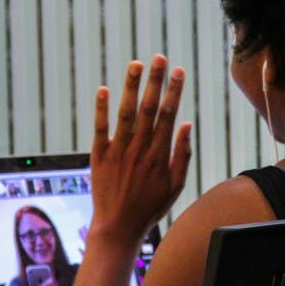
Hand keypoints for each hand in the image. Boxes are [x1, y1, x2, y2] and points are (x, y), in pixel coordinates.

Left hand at [90, 55, 192, 244]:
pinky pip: (100, 128)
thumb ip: (182, 154)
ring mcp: (118, 152)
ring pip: (126, 113)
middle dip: (155, 81)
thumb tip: (186, 124)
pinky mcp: (99, 156)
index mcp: (159, 155)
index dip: (174, 91)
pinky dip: (101, 109)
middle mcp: (139, 150)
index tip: (179, 71)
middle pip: (149, 108)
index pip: (168, 115)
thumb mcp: (175, 186)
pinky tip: (103, 89)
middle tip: (159, 58)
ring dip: (131, 87)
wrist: (118, 227)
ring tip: (136, 65)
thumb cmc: (149, 207)